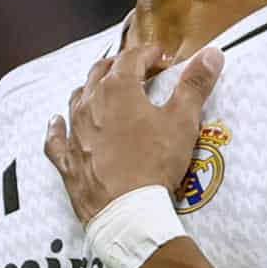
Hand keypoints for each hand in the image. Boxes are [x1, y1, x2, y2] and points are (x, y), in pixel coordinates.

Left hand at [44, 43, 224, 223]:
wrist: (128, 213)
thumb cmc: (155, 163)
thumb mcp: (182, 121)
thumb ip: (195, 84)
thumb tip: (211, 54)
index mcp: (117, 89)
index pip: (131, 58)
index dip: (148, 54)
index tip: (162, 58)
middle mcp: (90, 104)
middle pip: (101, 72)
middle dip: (120, 66)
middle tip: (138, 70)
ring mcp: (74, 132)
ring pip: (77, 98)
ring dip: (92, 89)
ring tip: (105, 90)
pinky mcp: (66, 160)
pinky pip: (55, 139)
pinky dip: (57, 127)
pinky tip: (57, 122)